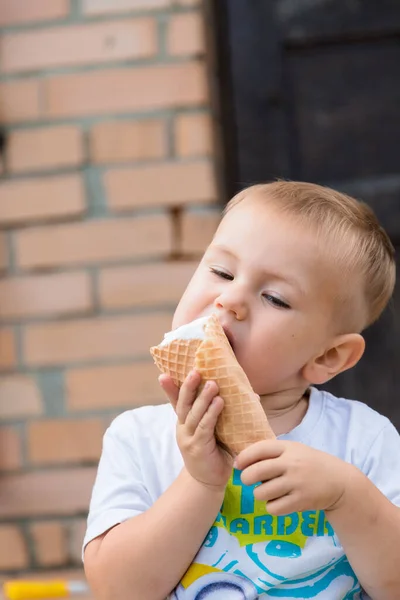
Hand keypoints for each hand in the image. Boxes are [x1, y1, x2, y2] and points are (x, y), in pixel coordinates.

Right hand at [159, 370, 232, 491]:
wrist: (208, 483)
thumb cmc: (215, 454)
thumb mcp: (216, 432)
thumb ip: (226, 415)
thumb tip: (253, 396)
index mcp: (185, 422)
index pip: (176, 402)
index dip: (170, 388)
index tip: (163, 374)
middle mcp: (183, 428)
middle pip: (183, 403)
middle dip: (189, 386)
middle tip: (196, 371)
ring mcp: (188, 438)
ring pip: (194, 413)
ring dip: (203, 397)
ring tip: (213, 384)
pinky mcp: (197, 447)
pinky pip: (205, 427)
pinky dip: (211, 414)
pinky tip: (219, 402)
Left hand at [235, 440, 354, 515]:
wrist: (340, 482)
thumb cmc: (311, 464)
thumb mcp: (294, 450)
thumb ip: (273, 453)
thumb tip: (241, 459)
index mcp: (288, 448)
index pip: (259, 449)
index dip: (244, 457)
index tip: (238, 464)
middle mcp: (291, 464)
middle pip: (255, 472)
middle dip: (246, 478)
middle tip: (248, 480)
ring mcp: (296, 483)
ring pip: (261, 493)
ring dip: (260, 494)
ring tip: (269, 492)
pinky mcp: (301, 501)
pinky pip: (273, 508)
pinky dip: (272, 507)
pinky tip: (279, 502)